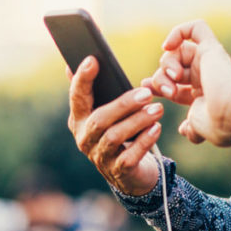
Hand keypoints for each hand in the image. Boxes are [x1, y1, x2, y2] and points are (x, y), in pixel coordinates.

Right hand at [68, 57, 163, 195]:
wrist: (130, 171)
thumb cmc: (119, 130)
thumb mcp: (106, 110)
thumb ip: (93, 91)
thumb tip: (72, 64)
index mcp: (79, 119)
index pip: (77, 96)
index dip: (83, 78)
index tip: (93, 59)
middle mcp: (84, 138)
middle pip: (99, 119)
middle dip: (123, 104)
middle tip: (147, 92)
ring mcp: (99, 157)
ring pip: (115, 137)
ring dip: (138, 121)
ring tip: (158, 109)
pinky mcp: (118, 171)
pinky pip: (130, 156)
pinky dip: (144, 141)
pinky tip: (157, 128)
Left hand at [144, 19, 230, 146]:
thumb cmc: (217, 123)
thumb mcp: (199, 129)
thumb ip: (191, 129)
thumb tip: (185, 130)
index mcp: (203, 95)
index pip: (175, 85)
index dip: (158, 84)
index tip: (146, 89)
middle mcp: (206, 76)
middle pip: (172, 67)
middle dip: (161, 78)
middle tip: (165, 90)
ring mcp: (209, 61)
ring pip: (178, 51)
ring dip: (167, 63)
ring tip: (174, 77)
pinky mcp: (211, 48)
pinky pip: (197, 28)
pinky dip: (179, 32)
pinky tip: (168, 45)